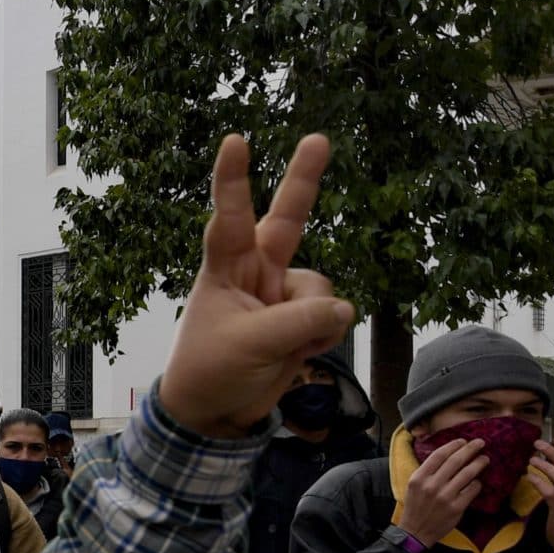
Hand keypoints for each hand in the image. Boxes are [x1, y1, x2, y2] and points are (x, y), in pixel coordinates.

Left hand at [159, 134, 352, 437]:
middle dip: (304, 180)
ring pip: (321, 286)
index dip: (233, 180)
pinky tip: (298, 353)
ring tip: (283, 345)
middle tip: (318, 137)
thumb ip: (298, 320)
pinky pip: (332, 315)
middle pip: (286, 220)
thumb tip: (342, 307)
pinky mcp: (301, 320)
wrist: (214, 415)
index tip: (235, 139)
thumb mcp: (249, 344)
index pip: (228, 217)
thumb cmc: (211, 372)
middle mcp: (256, 273)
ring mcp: (281, 294)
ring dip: (314, 317)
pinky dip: (322, 335)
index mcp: (225, 270)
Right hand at [399, 438, 486, 547]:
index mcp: (419, 478)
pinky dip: (477, 484)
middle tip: (480, 443)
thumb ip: (427, 471)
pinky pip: (472, 490)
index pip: (438, 455)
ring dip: (478, 463)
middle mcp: (431, 485)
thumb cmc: (415, 507)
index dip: (453, 445)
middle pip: (455, 461)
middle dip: (470, 449)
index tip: (463, 441)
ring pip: (467, 473)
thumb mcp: (413, 486)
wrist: (415, 532)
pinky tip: (477, 482)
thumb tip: (447, 455)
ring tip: (484, 459)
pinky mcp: (456, 508)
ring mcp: (445, 497)